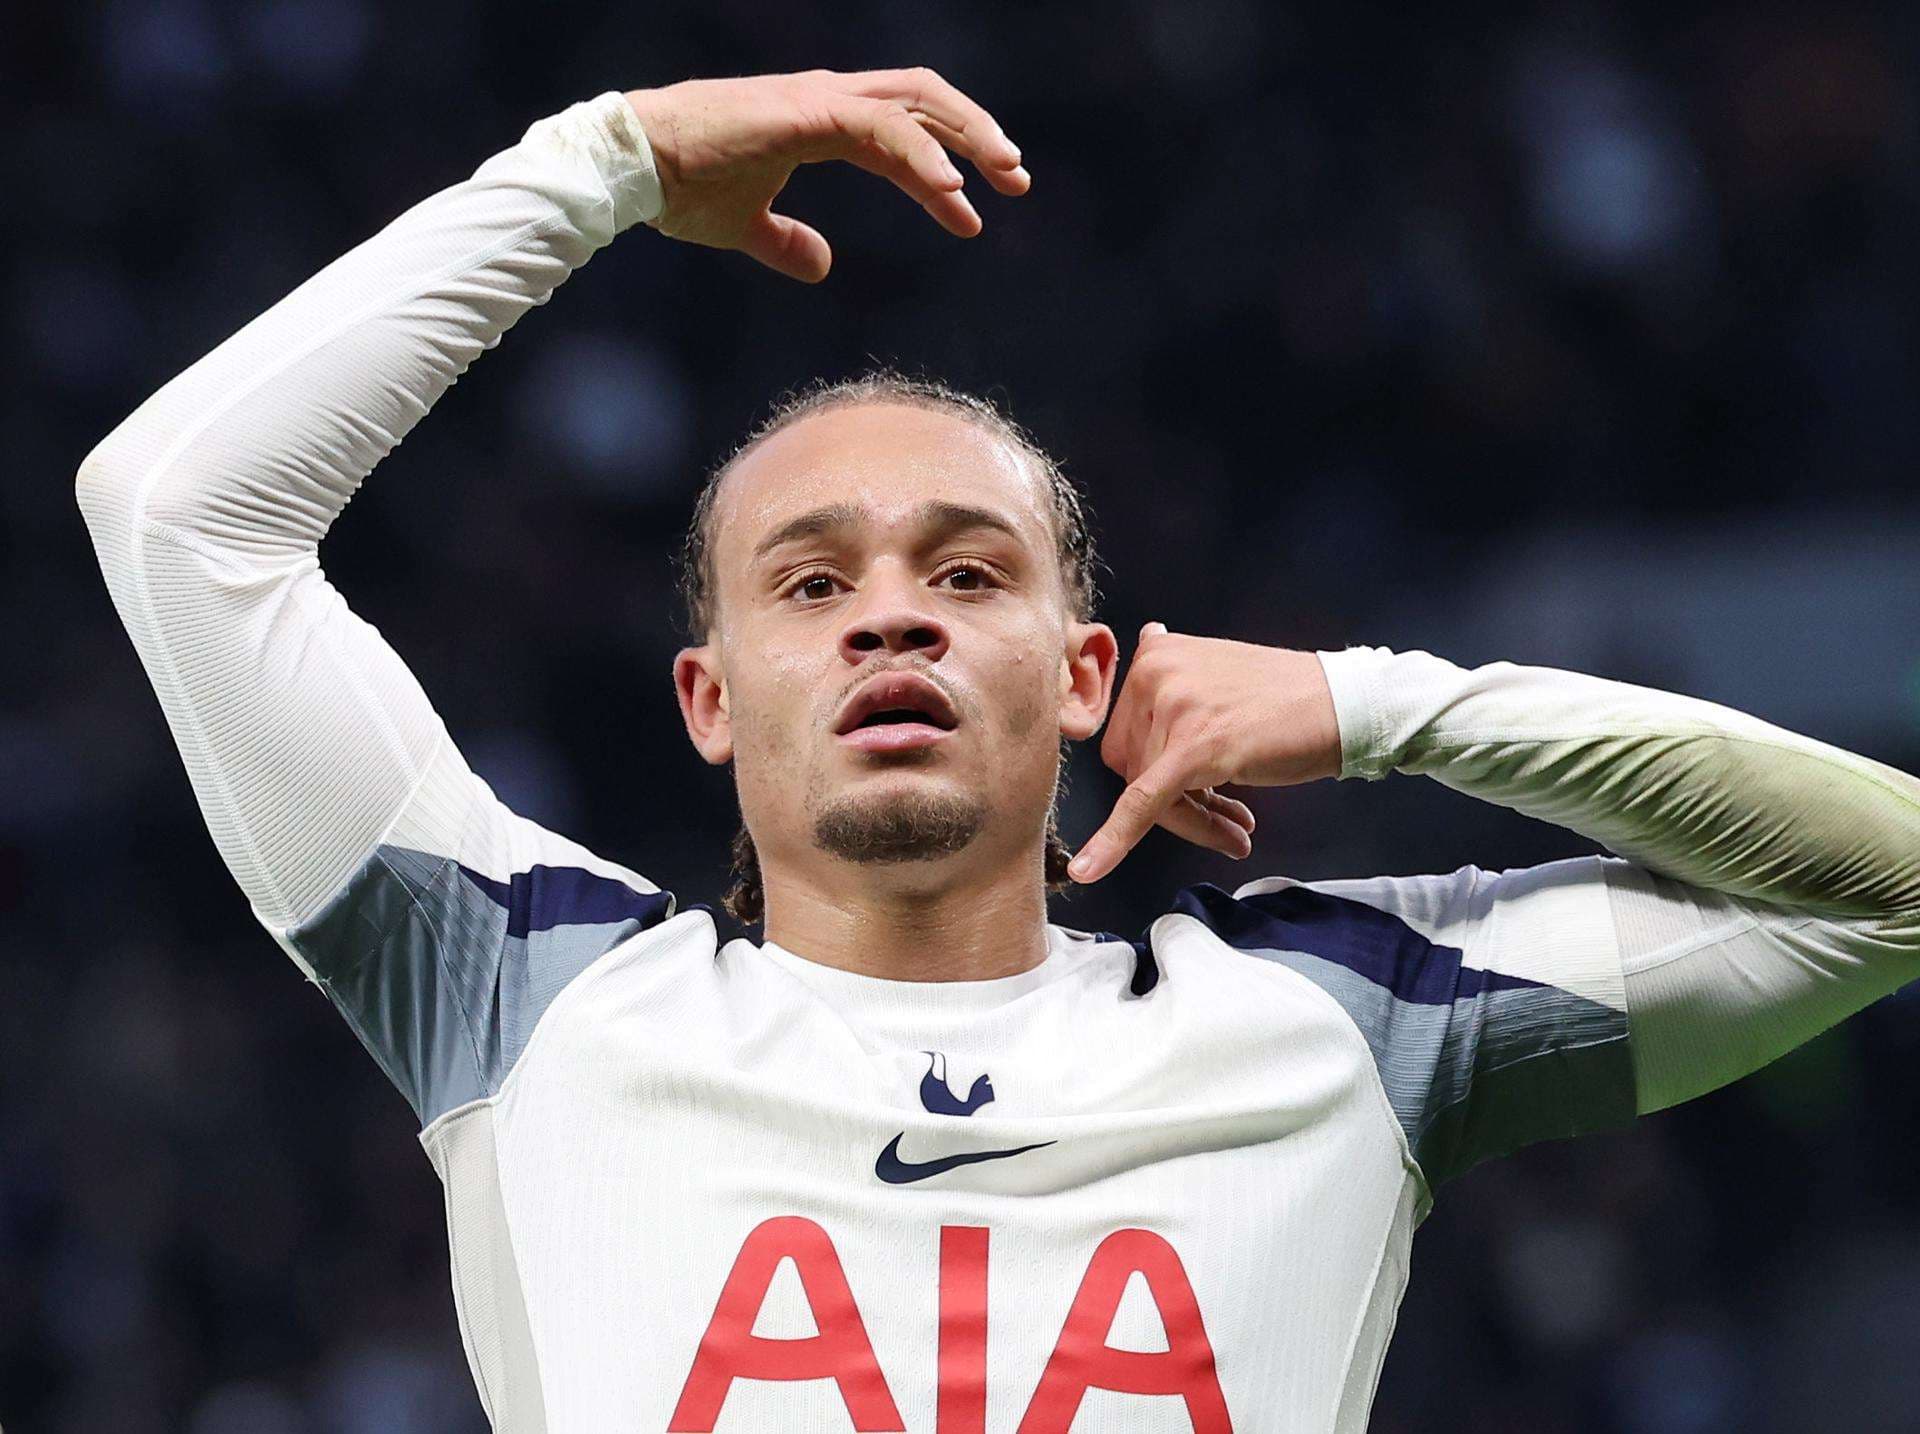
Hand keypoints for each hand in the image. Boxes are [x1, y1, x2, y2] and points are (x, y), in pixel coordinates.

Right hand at [623, 68, 1029, 281]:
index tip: (971, 217)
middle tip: (1017, 180)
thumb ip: (786, 243)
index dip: (940, 172)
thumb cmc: (678, 188)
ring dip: (968, 138)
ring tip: (1002, 178)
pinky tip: (951, 189)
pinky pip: (881, 128)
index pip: (901, 133)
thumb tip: (823, 266)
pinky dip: (921, 155)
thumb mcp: (744, 225)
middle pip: (925, 102)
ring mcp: (818, 99)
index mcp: (819, 120)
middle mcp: (827, 99)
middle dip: (977, 136)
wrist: (630, 167)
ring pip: (916, 104)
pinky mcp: (806, 112)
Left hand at [1069, 623, 1344, 883]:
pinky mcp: (1193, 749)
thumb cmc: (1289, 698)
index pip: (1125, 736)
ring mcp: (1173, 708)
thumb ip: (1178, 671)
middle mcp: (1154, 673)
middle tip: (1228, 814)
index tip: (1198, 789)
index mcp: (1155, 655)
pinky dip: (1113, 841)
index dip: (1155, 772)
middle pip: (1131, 767)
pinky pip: (1143, 804)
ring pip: (1148, 792)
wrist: (1345, 704)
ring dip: (1194, 820)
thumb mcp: (1219, 668)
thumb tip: (1147, 636)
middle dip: (1175, 800)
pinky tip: (1090, 869)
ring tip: (1239, 826)